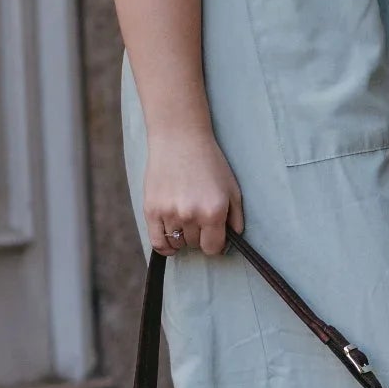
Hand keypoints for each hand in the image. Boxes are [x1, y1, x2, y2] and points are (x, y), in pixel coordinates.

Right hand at [144, 125, 244, 256]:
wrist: (180, 139)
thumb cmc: (209, 162)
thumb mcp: (232, 188)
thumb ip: (236, 218)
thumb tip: (234, 240)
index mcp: (214, 211)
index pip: (213, 248)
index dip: (215, 244)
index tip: (213, 236)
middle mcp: (191, 215)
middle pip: (195, 245)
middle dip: (199, 236)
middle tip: (198, 219)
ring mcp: (169, 213)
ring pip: (177, 243)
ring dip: (183, 237)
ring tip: (185, 220)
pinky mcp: (151, 210)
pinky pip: (158, 242)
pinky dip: (165, 247)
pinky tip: (171, 242)